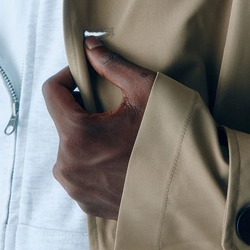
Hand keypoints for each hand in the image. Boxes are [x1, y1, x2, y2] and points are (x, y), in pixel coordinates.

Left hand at [43, 36, 155, 219]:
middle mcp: (69, 166)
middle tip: (113, 104)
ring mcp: (77, 188)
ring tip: (119, 132)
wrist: (197, 191)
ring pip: (70, 144)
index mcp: (77, 136)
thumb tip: (89, 46)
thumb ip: (112, 65)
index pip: (52, 92)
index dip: (69, 75)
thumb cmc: (173, 138)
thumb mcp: (146, 90)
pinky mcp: (88, 203)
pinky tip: (121, 154)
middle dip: (83, 106)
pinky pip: (80, 168)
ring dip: (88, 132)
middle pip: (63, 119)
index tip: (87, 74)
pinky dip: (94, 156)